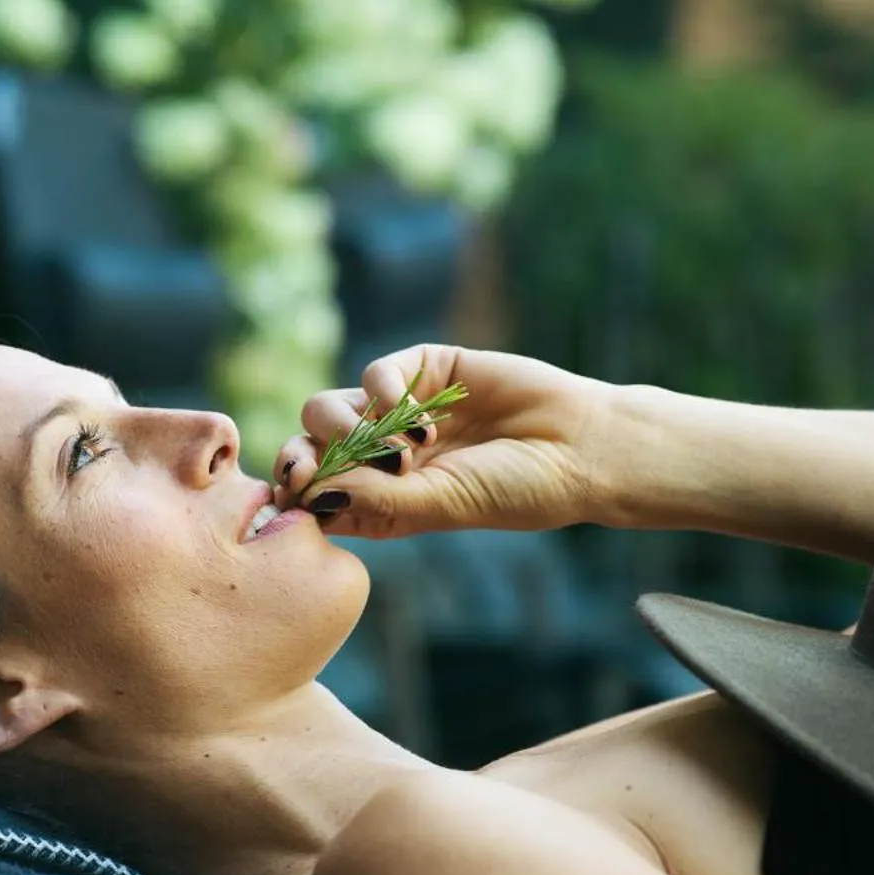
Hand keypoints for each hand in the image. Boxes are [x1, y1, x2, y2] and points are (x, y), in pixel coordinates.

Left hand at [272, 344, 615, 538]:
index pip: (311, 494)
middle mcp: (382, 459)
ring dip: (346, 429)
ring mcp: (400, 413)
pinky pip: (376, 373)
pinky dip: (384, 394)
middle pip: (308, 447)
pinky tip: (421, 422)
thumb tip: (307, 491)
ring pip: (329, 409)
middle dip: (303, 456)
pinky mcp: (425, 369)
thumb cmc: (519, 490)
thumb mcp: (441, 505)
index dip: (292, 491)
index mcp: (381, 503)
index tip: (293, 494)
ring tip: (397, 454)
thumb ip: (373, 499)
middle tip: (319, 468)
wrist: (581, 447)